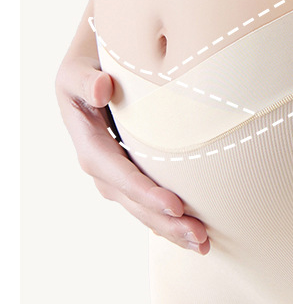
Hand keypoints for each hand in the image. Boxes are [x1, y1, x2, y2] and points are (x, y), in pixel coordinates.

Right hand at [55, 48, 210, 254]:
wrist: (95, 60)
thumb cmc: (91, 59)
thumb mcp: (78, 65)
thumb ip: (87, 79)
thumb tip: (102, 89)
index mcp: (86, 139)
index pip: (114, 171)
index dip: (143, 190)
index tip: (175, 205)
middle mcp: (98, 162)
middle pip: (130, 200)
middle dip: (163, 221)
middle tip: (199, 237)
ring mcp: (114, 171)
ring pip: (140, 207)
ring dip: (170, 228)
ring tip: (203, 244)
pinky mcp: (130, 171)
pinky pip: (147, 200)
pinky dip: (168, 219)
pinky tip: (192, 234)